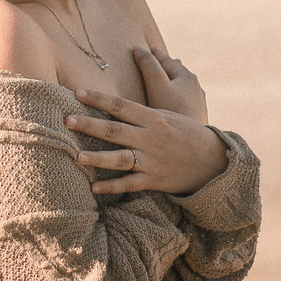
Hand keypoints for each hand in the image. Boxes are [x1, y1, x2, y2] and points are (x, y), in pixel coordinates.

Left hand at [65, 47, 226, 194]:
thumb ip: (141, 113)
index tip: (77, 92)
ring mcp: (151, 160)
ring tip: (77, 156)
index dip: (98, 98)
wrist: (213, 161)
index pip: (120, 105)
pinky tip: (94, 187)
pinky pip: (129, 184)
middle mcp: (150, 138)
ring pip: (120, 159)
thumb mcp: (167, 116)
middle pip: (115, 130)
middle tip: (67, 120)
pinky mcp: (153, 180)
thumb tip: (114, 105)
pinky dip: (112, 187)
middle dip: (90, 125)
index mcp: (153, 118)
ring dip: (98, 158)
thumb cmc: (187, 133)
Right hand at [136, 45, 208, 124]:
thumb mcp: (157, 86)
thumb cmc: (174, 112)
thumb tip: (138, 47)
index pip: (165, 59)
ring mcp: (196, 102)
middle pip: (175, 71)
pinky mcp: (194, 116)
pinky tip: (169, 102)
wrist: (194, 146)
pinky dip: (173, 94)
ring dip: (169, 80)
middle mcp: (194, 87)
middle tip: (150, 59)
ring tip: (160, 78)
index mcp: (186, 76)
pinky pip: (181, 99)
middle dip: (162, 65)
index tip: (140, 48)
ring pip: (180, 86)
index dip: (151, 54)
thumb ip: (148, 66)